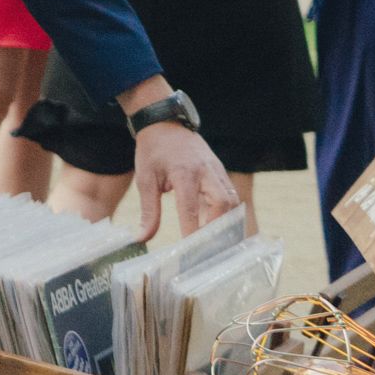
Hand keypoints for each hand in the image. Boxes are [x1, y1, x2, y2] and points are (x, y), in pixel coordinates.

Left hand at [119, 77, 240, 240]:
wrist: (165, 123)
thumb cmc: (153, 151)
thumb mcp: (145, 179)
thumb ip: (148, 211)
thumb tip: (142, 239)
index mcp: (184, 172)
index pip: (191, 207)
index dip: (192, 230)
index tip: (190, 251)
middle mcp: (205, 171)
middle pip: (223, 202)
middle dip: (219, 227)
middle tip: (208, 250)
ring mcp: (216, 171)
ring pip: (232, 200)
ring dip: (226, 222)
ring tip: (215, 245)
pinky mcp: (220, 173)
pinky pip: (230, 196)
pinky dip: (227, 214)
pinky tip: (218, 230)